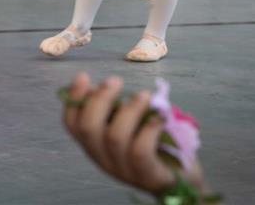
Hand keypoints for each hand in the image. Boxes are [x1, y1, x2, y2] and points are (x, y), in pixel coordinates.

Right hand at [62, 72, 204, 194]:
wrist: (182, 178)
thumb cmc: (155, 144)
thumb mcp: (131, 123)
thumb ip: (116, 108)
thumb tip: (103, 86)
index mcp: (95, 144)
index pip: (72, 124)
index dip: (73, 99)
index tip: (83, 76)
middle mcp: (103, 159)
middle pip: (88, 128)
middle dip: (99, 99)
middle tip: (115, 80)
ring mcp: (124, 170)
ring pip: (115, 137)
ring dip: (129, 110)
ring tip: (144, 95)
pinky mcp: (147, 175)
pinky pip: (140, 151)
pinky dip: (148, 129)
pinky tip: (159, 118)